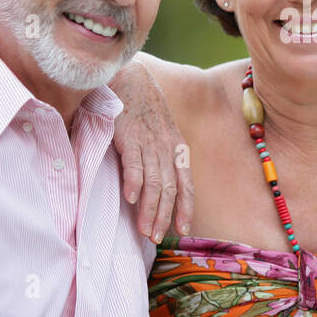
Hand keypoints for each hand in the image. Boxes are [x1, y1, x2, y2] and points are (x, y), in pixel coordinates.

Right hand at [110, 61, 193, 242]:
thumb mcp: (161, 134)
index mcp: (177, 149)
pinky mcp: (131, 137)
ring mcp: (150, 143)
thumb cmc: (143, 111)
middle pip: (170, 189)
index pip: (186, 184)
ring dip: (149, 209)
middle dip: (164, 216)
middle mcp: (167, 148)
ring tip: (144, 229)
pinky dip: (134, 183)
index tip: (182, 229)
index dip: (185, 208)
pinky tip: (130, 199)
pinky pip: (135, 164)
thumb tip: (153, 189)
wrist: (131, 80)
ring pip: (154, 183)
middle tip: (156, 237)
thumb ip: (160, 159)